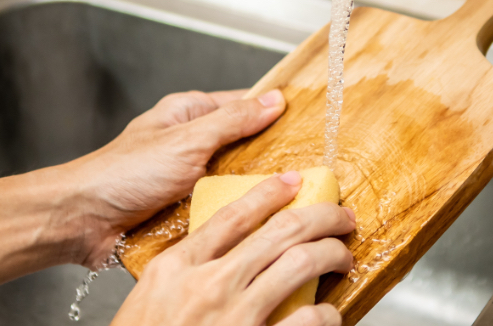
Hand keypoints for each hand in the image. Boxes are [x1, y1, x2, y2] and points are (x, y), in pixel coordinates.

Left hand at [60, 89, 286, 267]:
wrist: (82, 221)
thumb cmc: (122, 174)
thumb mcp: (187, 140)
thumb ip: (232, 121)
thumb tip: (274, 100)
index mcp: (190, 114)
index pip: (245, 105)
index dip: (276, 114)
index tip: (310, 125)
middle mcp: (192, 143)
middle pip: (246, 146)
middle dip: (272, 159)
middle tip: (307, 170)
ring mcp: (190, 178)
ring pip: (237, 181)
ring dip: (254, 192)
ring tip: (288, 200)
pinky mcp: (186, 209)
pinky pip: (222, 209)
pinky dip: (236, 215)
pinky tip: (257, 223)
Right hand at [111, 172, 355, 325]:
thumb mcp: (150, 297)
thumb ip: (184, 270)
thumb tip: (222, 248)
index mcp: (176, 267)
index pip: (232, 214)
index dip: (269, 192)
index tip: (293, 181)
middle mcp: (208, 284)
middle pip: (280, 230)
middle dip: (321, 216)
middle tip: (340, 216)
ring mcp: (235, 315)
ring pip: (301, 263)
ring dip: (332, 254)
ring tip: (343, 255)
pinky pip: (307, 319)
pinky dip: (327, 313)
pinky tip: (330, 312)